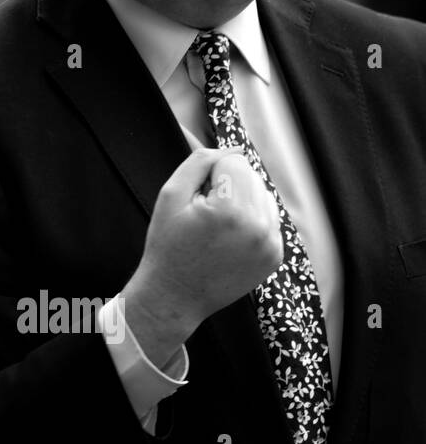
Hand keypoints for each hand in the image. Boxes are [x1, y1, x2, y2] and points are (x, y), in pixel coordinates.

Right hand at [120, 147, 282, 364]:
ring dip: (243, 200)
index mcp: (230, 210)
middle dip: (229, 186)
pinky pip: (269, 219)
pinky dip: (252, 220)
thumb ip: (200, 162)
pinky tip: (230, 237)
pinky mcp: (276, 255)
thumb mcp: (170, 195)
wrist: (175, 295)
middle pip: (251, 176)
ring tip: (218, 225)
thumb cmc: (167, 246)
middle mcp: (258, 226)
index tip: (197, 197)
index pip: (234, 161)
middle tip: (205, 213)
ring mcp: (271, 243)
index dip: (210, 174)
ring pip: (263, 196)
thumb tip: (231, 148)